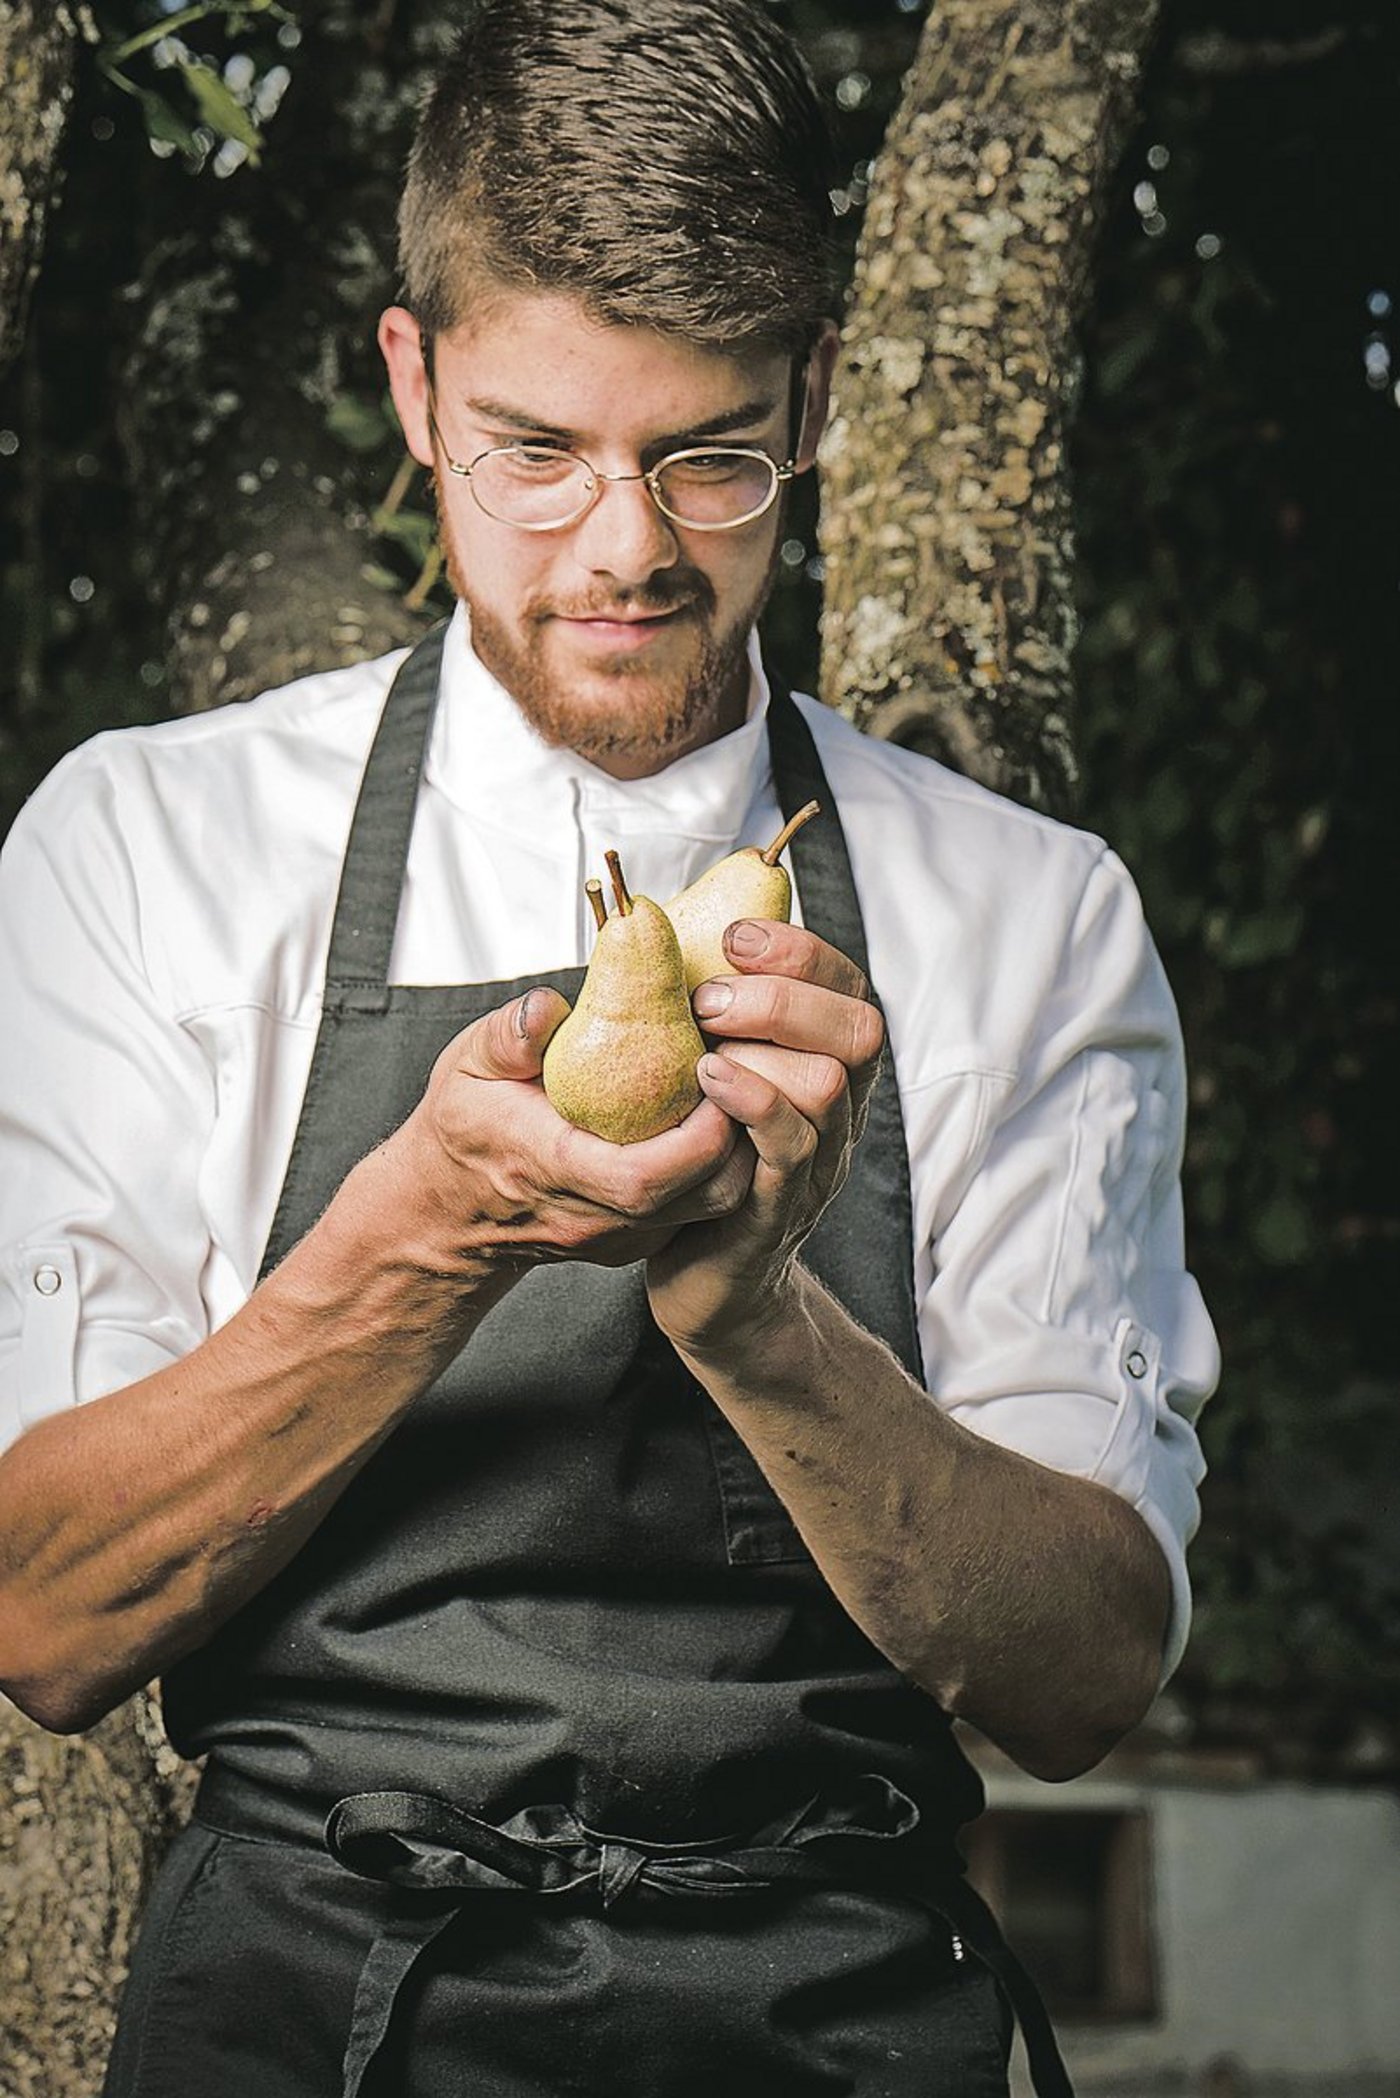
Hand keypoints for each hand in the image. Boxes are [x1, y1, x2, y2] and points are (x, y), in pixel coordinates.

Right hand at [381, 986, 753, 1280]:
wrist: (447, 1210)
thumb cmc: (461, 1133)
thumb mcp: (466, 1068)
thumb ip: (507, 1037)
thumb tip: (546, 1008)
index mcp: (554, 1170)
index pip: (646, 1176)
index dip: (700, 1132)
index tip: (717, 1069)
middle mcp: (596, 1216)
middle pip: (703, 1196)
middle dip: (741, 1133)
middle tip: (747, 1066)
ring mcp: (621, 1235)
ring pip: (712, 1206)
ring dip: (738, 1147)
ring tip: (736, 1084)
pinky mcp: (637, 1237)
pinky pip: (697, 1208)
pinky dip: (717, 1163)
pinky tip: (712, 1114)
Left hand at [645, 919, 883, 1355]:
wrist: (701, 1280)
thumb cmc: (693, 1159)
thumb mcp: (708, 1074)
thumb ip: (708, 1015)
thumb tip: (658, 931)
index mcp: (823, 1069)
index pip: (850, 990)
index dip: (803, 952)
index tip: (736, 936)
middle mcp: (837, 1113)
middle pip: (859, 1029)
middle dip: (785, 996)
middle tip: (710, 996)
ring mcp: (817, 1164)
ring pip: (831, 1085)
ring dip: (765, 1047)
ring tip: (702, 1041)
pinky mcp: (780, 1209)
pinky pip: (790, 1149)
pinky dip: (754, 1102)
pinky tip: (707, 1080)